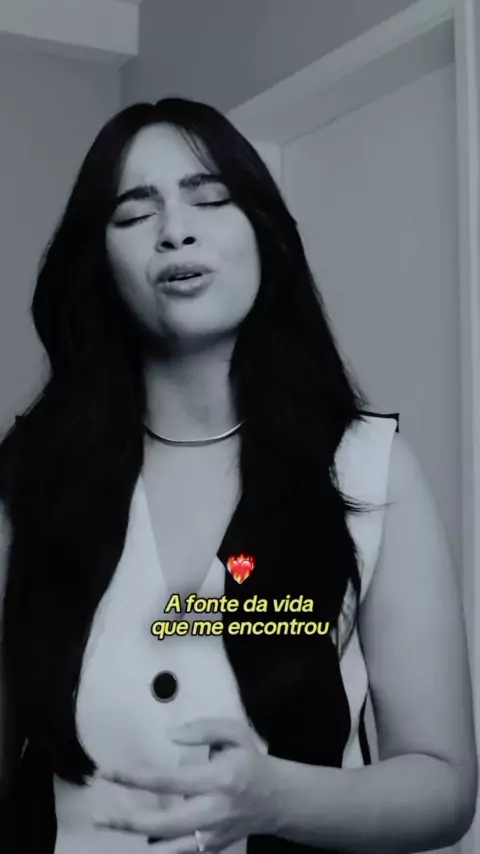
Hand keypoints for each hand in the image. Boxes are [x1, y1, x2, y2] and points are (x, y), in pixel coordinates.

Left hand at [93, 718, 279, 851]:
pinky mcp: (210, 849)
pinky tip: (133, 841)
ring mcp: (211, 836)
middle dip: (127, 820)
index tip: (107, 772)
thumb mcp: (235, 733)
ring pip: (166, 846)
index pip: (167, 781)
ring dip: (134, 837)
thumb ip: (204, 729)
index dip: (135, 778)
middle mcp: (212, 812)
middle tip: (98, 814)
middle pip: (162, 823)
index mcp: (217, 780)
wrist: (277, 799)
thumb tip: (170, 736)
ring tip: (108, 824)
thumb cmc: (250, 760)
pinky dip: (155, 851)